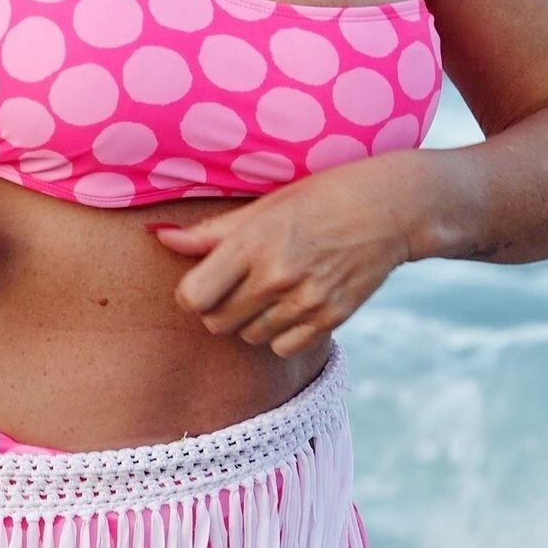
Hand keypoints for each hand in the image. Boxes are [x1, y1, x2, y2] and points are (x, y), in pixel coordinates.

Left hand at [146, 157, 417, 355]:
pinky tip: (292, 306)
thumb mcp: (262, 207)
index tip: (203, 283)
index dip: (191, 294)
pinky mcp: (332, 318)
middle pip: (216, 323)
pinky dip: (281, 335)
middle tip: (237, 286)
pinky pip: (283, 348)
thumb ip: (209, 233)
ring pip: (248, 338)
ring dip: (250, 321)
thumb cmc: (317, 199)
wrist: (390, 209)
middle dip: (218, 308)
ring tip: (269, 291)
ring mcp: (306, 301)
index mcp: (252, 243)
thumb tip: (158, 235)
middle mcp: (277, 275)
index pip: (193, 297)